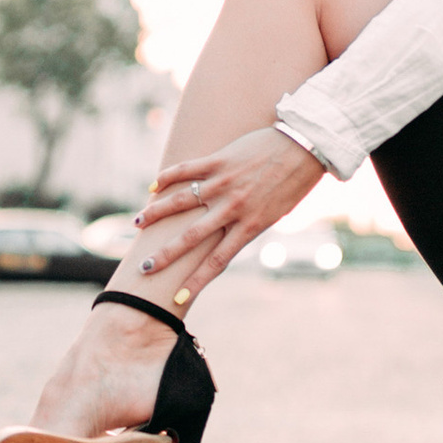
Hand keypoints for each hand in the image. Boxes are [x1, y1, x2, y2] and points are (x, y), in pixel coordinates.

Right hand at [128, 124, 324, 307]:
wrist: (304, 146)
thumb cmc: (292, 183)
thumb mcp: (274, 213)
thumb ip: (249, 224)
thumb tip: (227, 236)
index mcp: (250, 226)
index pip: (217, 261)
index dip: (196, 280)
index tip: (178, 297)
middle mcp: (234, 207)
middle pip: (191, 237)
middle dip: (165, 255)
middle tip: (144, 268)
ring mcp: (224, 183)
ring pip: (181, 202)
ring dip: (156, 214)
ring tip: (138, 224)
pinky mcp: (220, 160)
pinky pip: (187, 169)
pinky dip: (168, 177)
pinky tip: (153, 187)